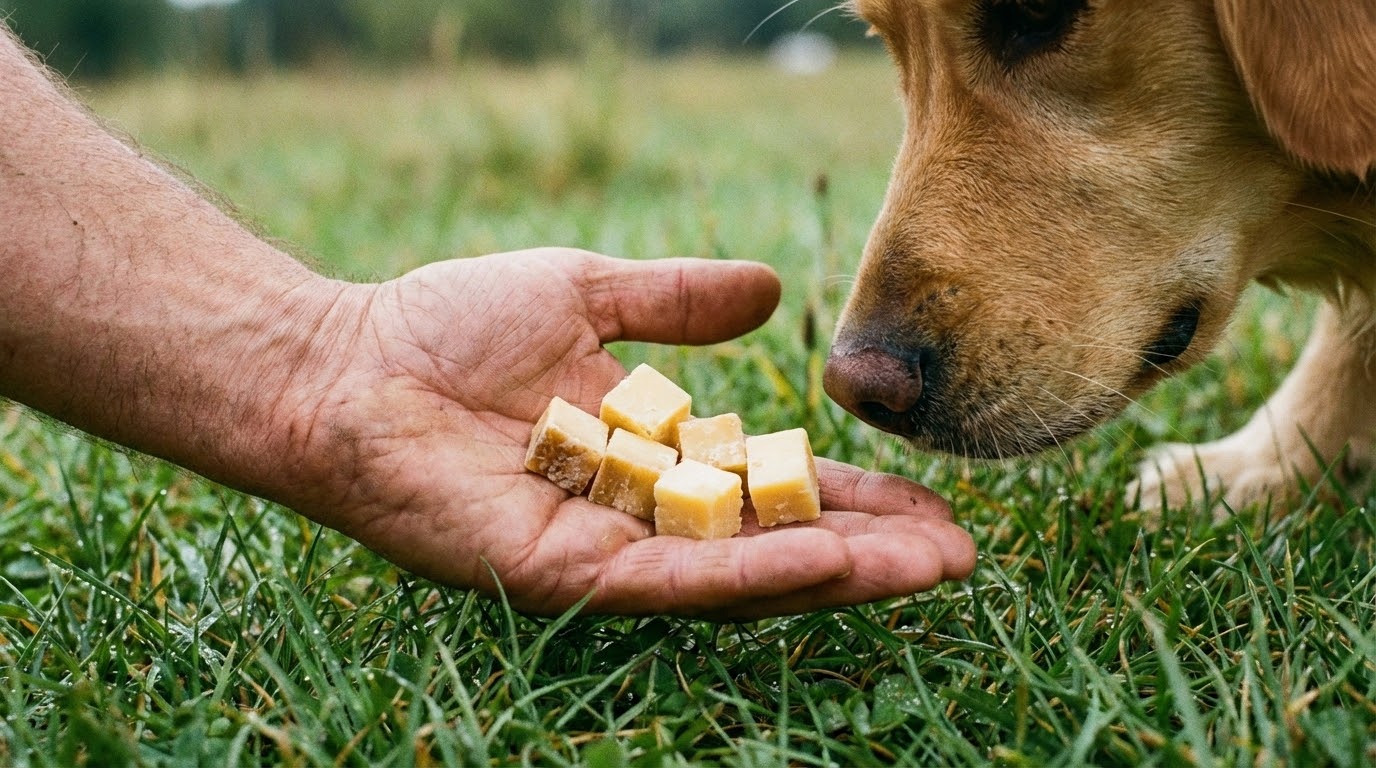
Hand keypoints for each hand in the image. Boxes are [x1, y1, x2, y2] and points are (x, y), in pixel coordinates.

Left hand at [282, 248, 975, 617]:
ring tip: (926, 565)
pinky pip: (670, 581)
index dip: (852, 492)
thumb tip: (771, 291)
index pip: (773, 483)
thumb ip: (676, 301)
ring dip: (835, 571)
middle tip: (960, 552)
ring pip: (738, 574)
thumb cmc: (448, 325)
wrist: (350, 361)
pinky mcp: (564, 573)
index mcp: (654, 455)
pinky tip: (825, 564)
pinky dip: (748, 575)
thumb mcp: (588, 294)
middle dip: (868, 548)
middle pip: (774, 542)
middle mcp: (642, 514)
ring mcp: (607, 550)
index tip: (930, 500)